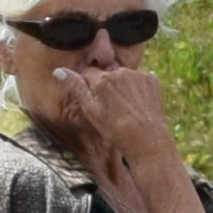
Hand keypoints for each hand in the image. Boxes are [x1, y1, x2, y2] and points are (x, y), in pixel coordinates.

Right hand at [53, 50, 180, 167]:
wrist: (147, 142)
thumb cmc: (115, 130)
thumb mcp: (91, 112)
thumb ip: (76, 88)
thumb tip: (59, 71)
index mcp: (102, 79)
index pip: (88, 73)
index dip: (89, 86)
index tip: (95, 101)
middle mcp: (120, 72)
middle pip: (107, 73)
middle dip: (106, 85)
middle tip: (112, 108)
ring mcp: (138, 75)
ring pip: (124, 75)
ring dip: (122, 86)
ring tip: (126, 108)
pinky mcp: (153, 81)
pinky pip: (141, 79)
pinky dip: (138, 88)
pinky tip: (137, 105)